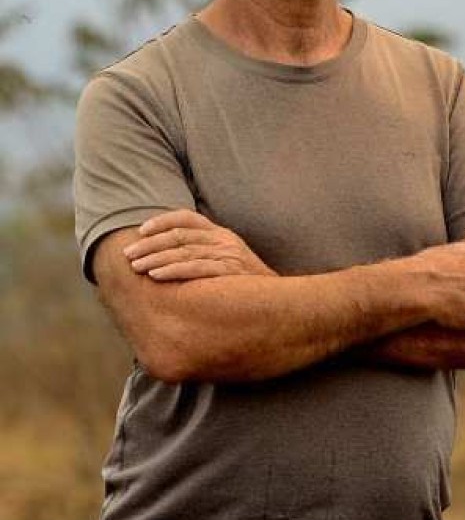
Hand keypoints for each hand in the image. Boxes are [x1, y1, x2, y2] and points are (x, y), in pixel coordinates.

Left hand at [125, 211, 275, 280]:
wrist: (281, 300)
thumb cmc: (247, 284)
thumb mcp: (229, 260)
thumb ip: (205, 252)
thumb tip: (168, 254)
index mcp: (222, 233)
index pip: (187, 218)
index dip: (161, 222)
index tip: (141, 231)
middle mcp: (224, 240)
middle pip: (179, 236)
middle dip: (149, 244)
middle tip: (128, 254)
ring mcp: (228, 255)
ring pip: (183, 251)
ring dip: (156, 258)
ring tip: (136, 267)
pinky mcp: (230, 271)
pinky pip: (195, 268)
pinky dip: (173, 270)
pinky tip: (156, 275)